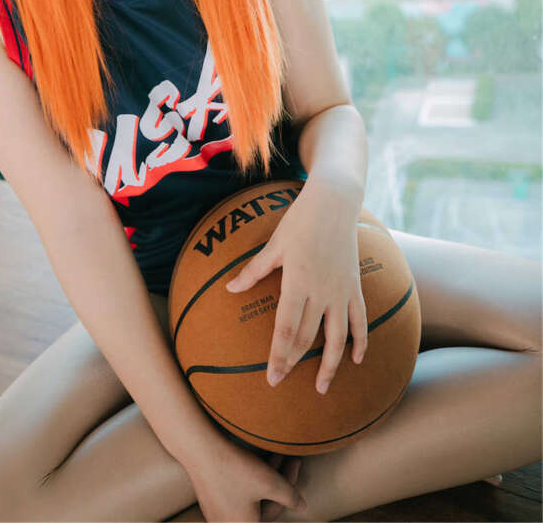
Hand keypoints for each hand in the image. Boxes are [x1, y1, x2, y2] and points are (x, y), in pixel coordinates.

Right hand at [187, 436, 306, 522]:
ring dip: (264, 476)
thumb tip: (302, 506)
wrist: (200, 449)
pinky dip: (249, 478)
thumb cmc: (235, 469)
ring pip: (250, 496)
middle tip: (287, 456)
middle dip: (278, 479)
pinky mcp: (210, 497)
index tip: (296, 463)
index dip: (291, 486)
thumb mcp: (269, 482)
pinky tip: (253, 460)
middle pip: (263, 504)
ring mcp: (217, 512)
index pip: (276, 510)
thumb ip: (290, 497)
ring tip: (273, 454)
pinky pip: (236, 493)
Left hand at [226, 179, 367, 394]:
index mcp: (297, 283)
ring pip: (337, 337)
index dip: (279, 356)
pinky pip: (360, 320)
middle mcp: (321, 292)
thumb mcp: (274, 245)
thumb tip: (230, 289)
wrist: (334, 202)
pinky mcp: (355, 286)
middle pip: (307, 337)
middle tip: (280, 383)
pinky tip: (357, 360)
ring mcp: (341, 291)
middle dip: (293, 362)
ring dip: (329, 364)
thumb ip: (254, 270)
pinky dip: (360, 341)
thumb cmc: (300, 221)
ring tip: (320, 387)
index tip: (272, 377)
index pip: (287, 329)